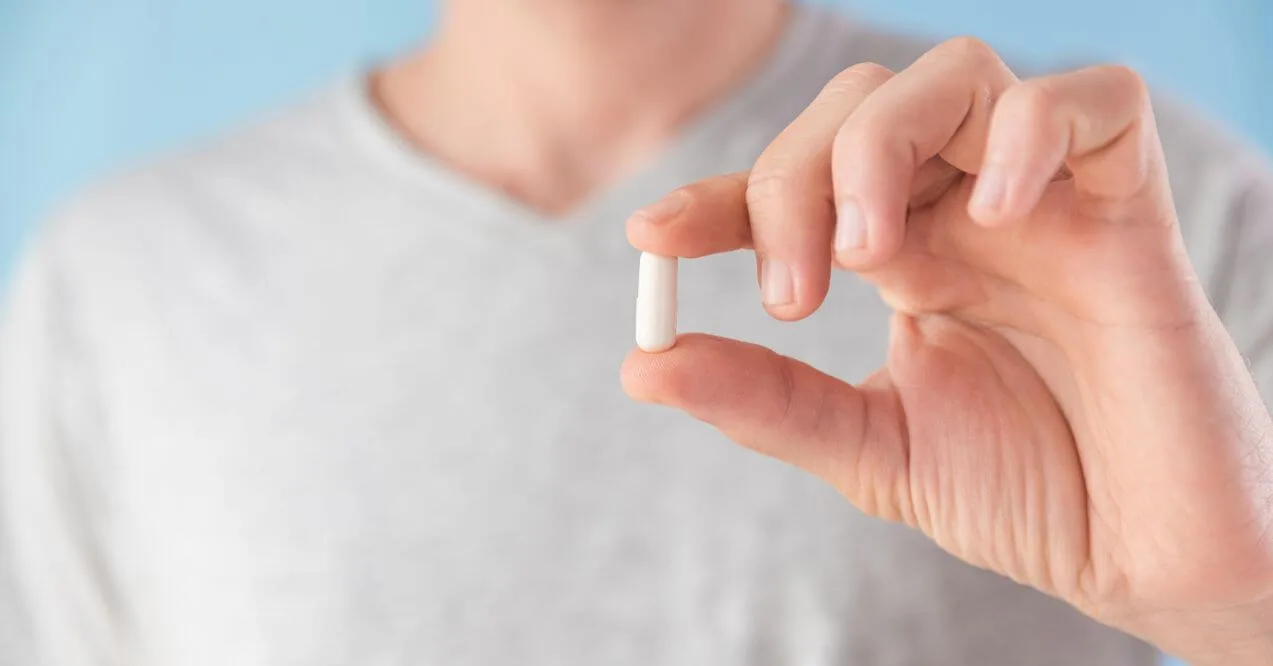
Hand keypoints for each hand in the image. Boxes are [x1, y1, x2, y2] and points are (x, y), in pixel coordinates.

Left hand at [621, 37, 1272, 664]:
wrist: (1146, 561)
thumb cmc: (1026, 497)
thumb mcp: (870, 449)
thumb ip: (766, 401)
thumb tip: (641, 363)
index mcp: (906, 253)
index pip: (796, 181)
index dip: (719, 195)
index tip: (654, 238)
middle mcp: (966, 209)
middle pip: (859, 106)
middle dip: (793, 179)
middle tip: (792, 294)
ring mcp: (1047, 200)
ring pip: (957, 75)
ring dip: (882, 146)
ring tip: (868, 254)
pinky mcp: (1134, 209)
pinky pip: (1099, 101)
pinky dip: (1030, 132)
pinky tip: (991, 217)